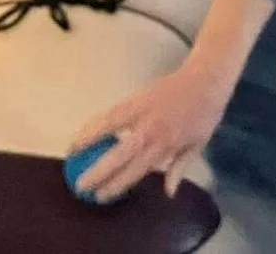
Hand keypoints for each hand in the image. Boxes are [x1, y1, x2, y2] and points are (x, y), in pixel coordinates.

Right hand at [68, 62, 233, 202]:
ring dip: (87, 141)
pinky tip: (85, 130)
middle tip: (79, 185)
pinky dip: (96, 122)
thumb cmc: (205, 114)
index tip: (100, 197)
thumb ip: (179, 168)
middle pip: (118, 155)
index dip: (116, 185)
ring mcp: (141, 111)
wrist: (206, 78)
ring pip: (108, 127)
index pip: (136, 171)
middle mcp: (150, 130)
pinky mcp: (136, 97)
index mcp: (166, 145)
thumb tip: (168, 193)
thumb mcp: (197, 145)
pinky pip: (111, 113)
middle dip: (97, 172)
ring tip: (70, 154)